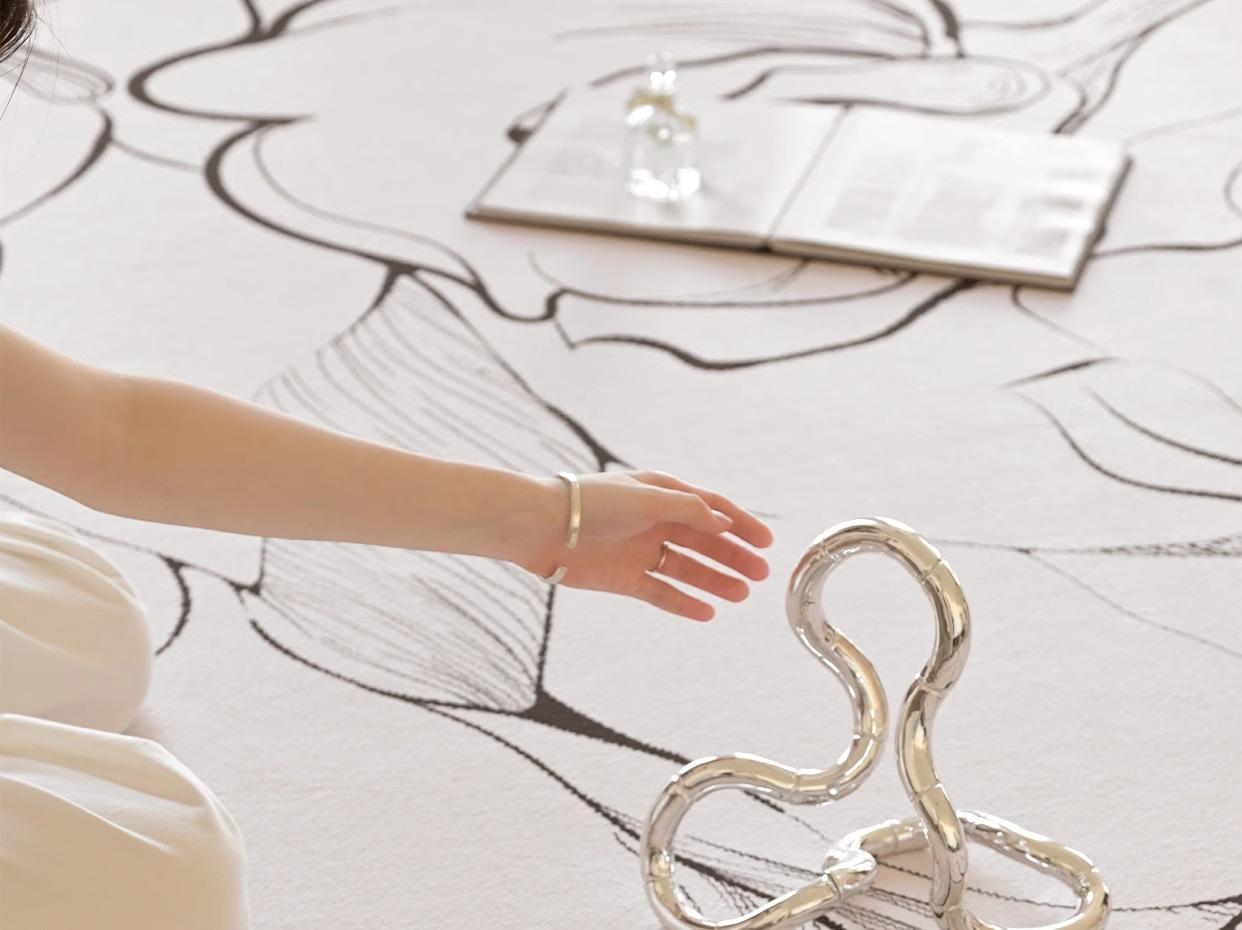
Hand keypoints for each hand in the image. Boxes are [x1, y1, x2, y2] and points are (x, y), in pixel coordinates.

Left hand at [521, 470, 772, 620]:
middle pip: (703, 540)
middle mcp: (654, 521)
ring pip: (687, 568)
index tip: (766, 542)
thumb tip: (723, 521)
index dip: (740, 523)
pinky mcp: (625, 578)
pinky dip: (684, 601)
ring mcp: (640, 550)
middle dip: (733, 556)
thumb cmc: (593, 503)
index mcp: (661, 493)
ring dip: (715, 580)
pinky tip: (707, 612)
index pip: (710, 507)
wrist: (543, 528)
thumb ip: (688, 510)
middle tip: (761, 575)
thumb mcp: (647, 499)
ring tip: (741, 595)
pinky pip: (662, 592)